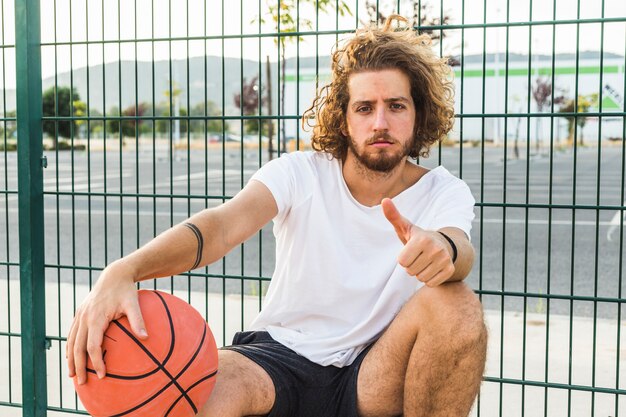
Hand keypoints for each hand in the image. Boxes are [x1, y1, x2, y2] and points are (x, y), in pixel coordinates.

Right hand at [66, 261, 147, 384]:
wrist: (115, 274)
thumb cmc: (126, 290)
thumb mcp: (134, 303)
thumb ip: (138, 321)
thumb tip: (146, 338)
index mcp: (96, 317)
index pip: (93, 346)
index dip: (96, 362)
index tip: (103, 375)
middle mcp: (84, 317)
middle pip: (77, 348)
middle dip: (79, 366)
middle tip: (83, 383)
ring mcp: (80, 315)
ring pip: (71, 341)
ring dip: (70, 359)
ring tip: (72, 374)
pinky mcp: (79, 313)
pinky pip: (72, 333)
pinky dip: (70, 347)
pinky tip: (72, 356)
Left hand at [382, 198, 454, 286]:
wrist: (443, 244)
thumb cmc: (418, 237)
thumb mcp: (405, 227)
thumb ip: (393, 215)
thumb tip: (384, 200)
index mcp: (422, 239)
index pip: (402, 262)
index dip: (403, 258)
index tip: (410, 251)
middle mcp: (435, 249)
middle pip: (410, 271)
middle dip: (411, 266)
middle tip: (418, 257)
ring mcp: (445, 260)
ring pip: (420, 278)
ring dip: (420, 273)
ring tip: (425, 262)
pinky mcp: (450, 270)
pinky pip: (431, 283)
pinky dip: (429, 279)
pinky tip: (432, 268)